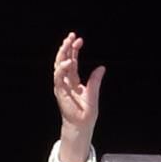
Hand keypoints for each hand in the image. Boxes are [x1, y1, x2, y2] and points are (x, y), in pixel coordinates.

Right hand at [52, 32, 105, 161]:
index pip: (71, 61)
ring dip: (62, 53)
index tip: (79, 39)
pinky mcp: (60, 91)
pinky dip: (62, 68)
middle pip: (63, 60)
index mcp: (73, 80)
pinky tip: (69, 61)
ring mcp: (61, 85)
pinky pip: (58, 77)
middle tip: (71, 36)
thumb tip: (102, 67)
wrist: (81, 125)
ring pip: (58, 65)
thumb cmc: (86, 112)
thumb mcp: (93, 93)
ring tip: (67, 43)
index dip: (73, 50)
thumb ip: (95, 80)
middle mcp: (65, 81)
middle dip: (66, 47)